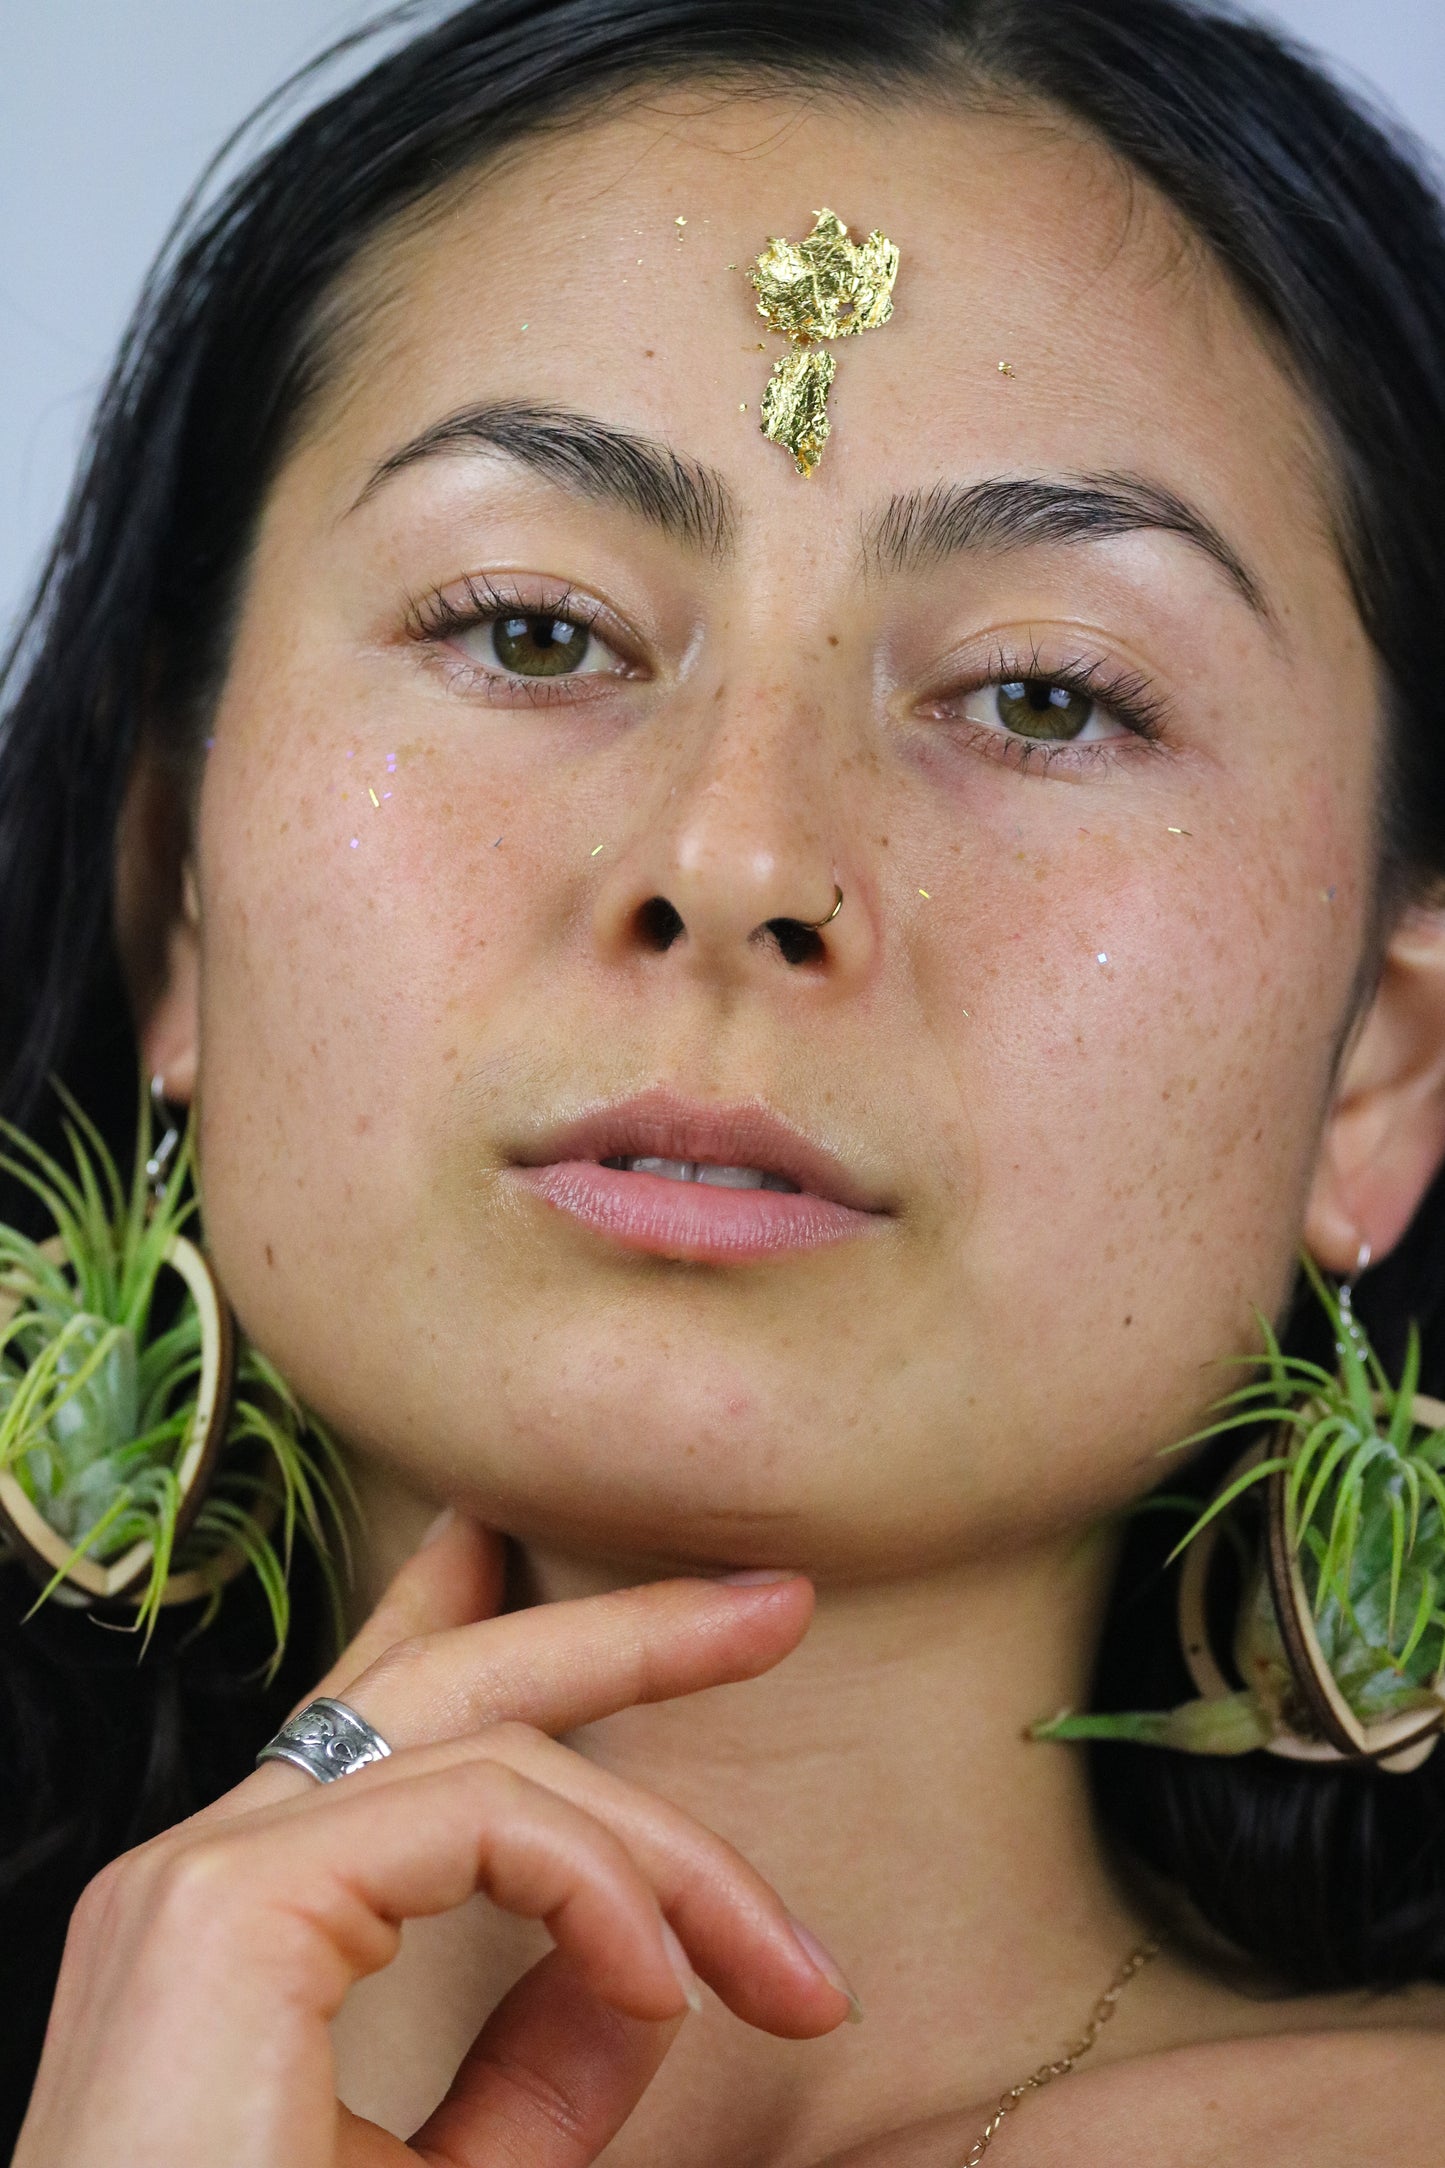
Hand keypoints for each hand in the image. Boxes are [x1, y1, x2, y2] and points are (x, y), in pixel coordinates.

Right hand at [14, 1516, 849, 2167]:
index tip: (673, 1650)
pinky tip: (667, 1986)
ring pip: (489, 1752)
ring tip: (790, 1955)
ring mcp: (206, 1881)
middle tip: (772, 1606)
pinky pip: (478, 1819)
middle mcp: (204, 1870)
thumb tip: (648, 1969)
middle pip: (447, 1688)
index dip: (527, 1662)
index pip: (394, 1740)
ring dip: (663, 1836)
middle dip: (622, 1631)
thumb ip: (536, 2074)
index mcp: (237, 1923)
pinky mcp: (230, 1915)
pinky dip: (603, 1888)